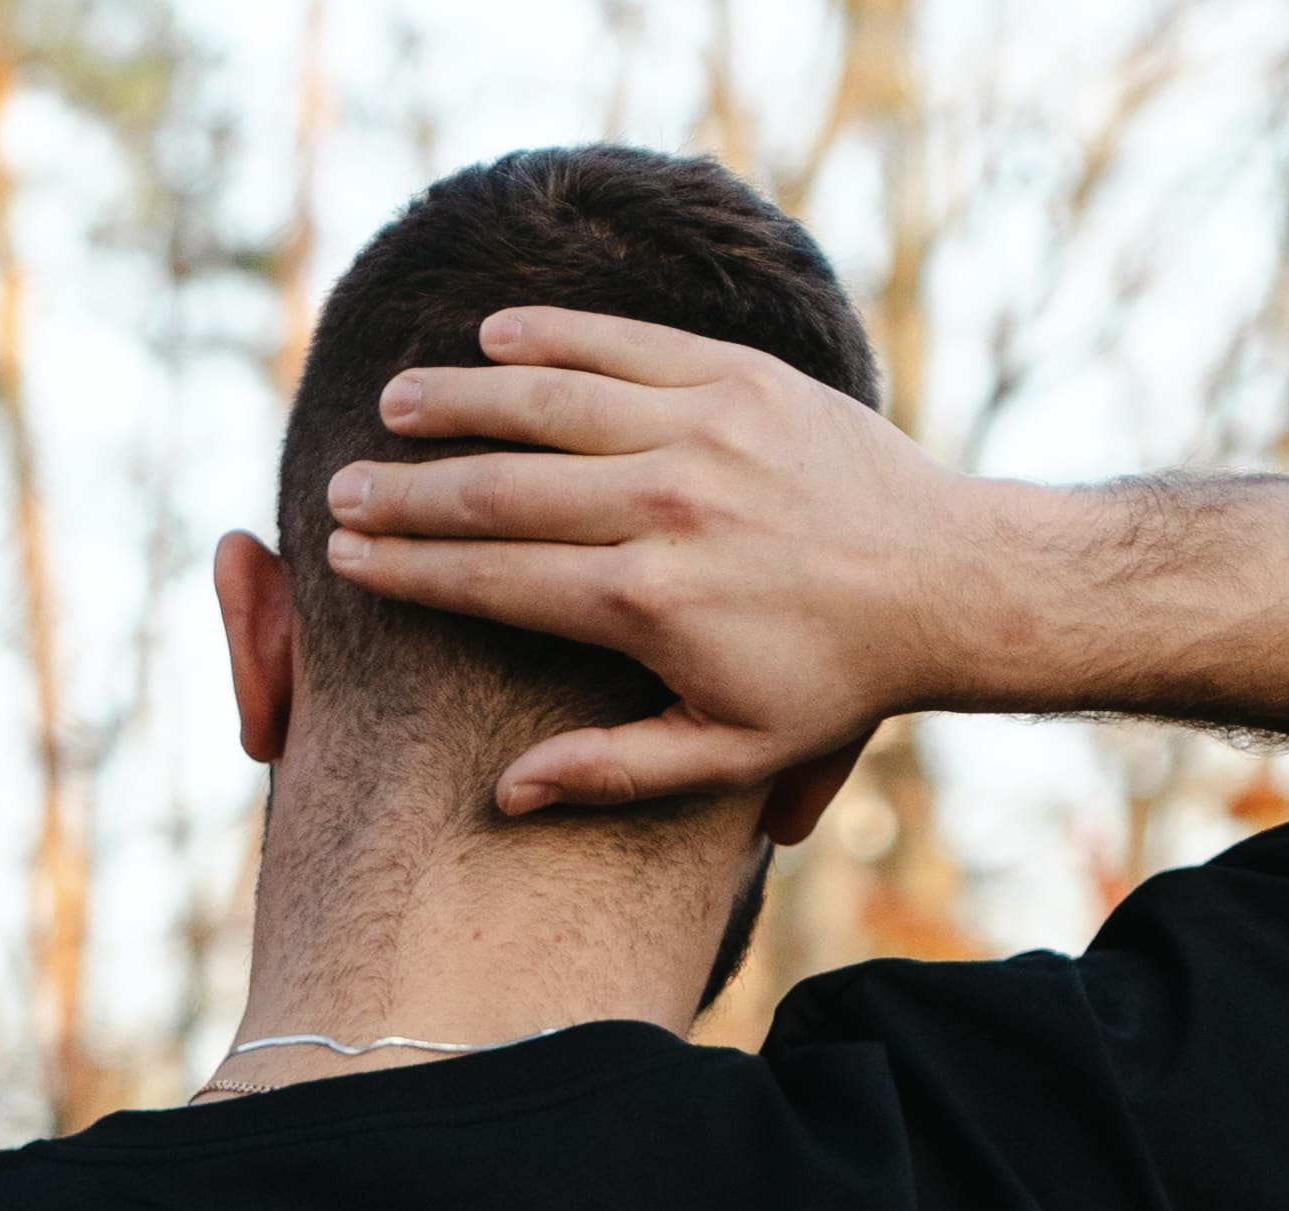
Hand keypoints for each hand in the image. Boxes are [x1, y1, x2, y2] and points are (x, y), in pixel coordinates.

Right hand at [320, 307, 997, 814]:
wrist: (949, 582)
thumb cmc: (834, 681)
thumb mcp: (728, 753)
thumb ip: (611, 772)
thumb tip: (506, 797)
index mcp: (644, 601)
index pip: (491, 577)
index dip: (408, 570)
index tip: (347, 560)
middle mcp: (662, 506)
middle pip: (495, 489)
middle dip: (405, 492)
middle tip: (339, 489)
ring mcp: (701, 430)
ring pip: (545, 401)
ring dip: (455, 400)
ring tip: (393, 404)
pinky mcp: (740, 377)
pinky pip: (622, 343)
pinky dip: (551, 336)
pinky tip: (493, 339)